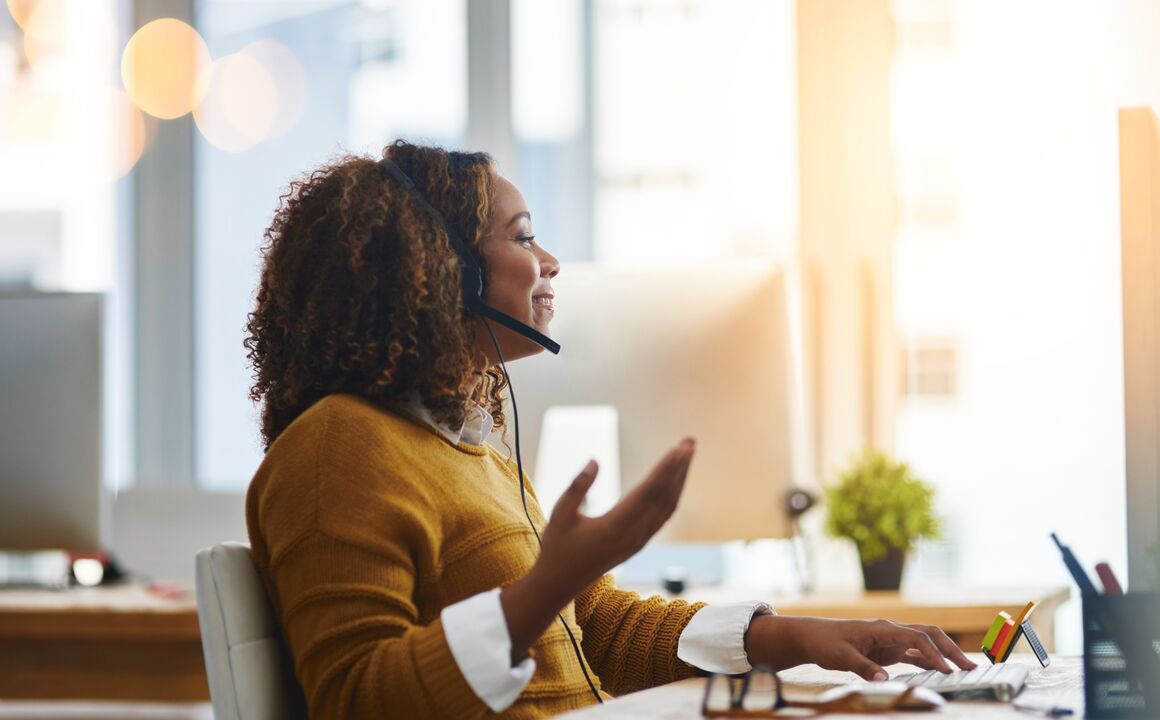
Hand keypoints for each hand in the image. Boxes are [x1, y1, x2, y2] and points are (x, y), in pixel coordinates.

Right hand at [500, 438, 694, 661]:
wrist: (560, 584)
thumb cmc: (557, 547)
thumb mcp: (560, 514)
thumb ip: (578, 487)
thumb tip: (594, 460)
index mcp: (615, 527)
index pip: (648, 493)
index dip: (665, 469)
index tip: (678, 449)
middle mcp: (633, 535)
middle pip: (664, 496)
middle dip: (679, 467)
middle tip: (690, 441)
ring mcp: (638, 541)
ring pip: (668, 507)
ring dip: (679, 479)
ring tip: (687, 454)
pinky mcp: (638, 544)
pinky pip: (662, 516)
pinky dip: (673, 495)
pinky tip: (675, 481)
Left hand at [744, 615, 977, 680]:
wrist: (813, 637)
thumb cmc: (826, 643)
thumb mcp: (840, 657)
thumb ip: (863, 668)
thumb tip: (885, 679)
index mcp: (882, 628)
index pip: (916, 638)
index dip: (934, 654)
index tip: (948, 671)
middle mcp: (891, 631)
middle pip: (929, 635)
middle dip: (951, 650)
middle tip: (971, 667)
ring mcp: (891, 640)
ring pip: (926, 643)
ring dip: (944, 655)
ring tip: (964, 671)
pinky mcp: (889, 650)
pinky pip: (915, 654)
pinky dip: (930, 662)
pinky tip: (942, 673)